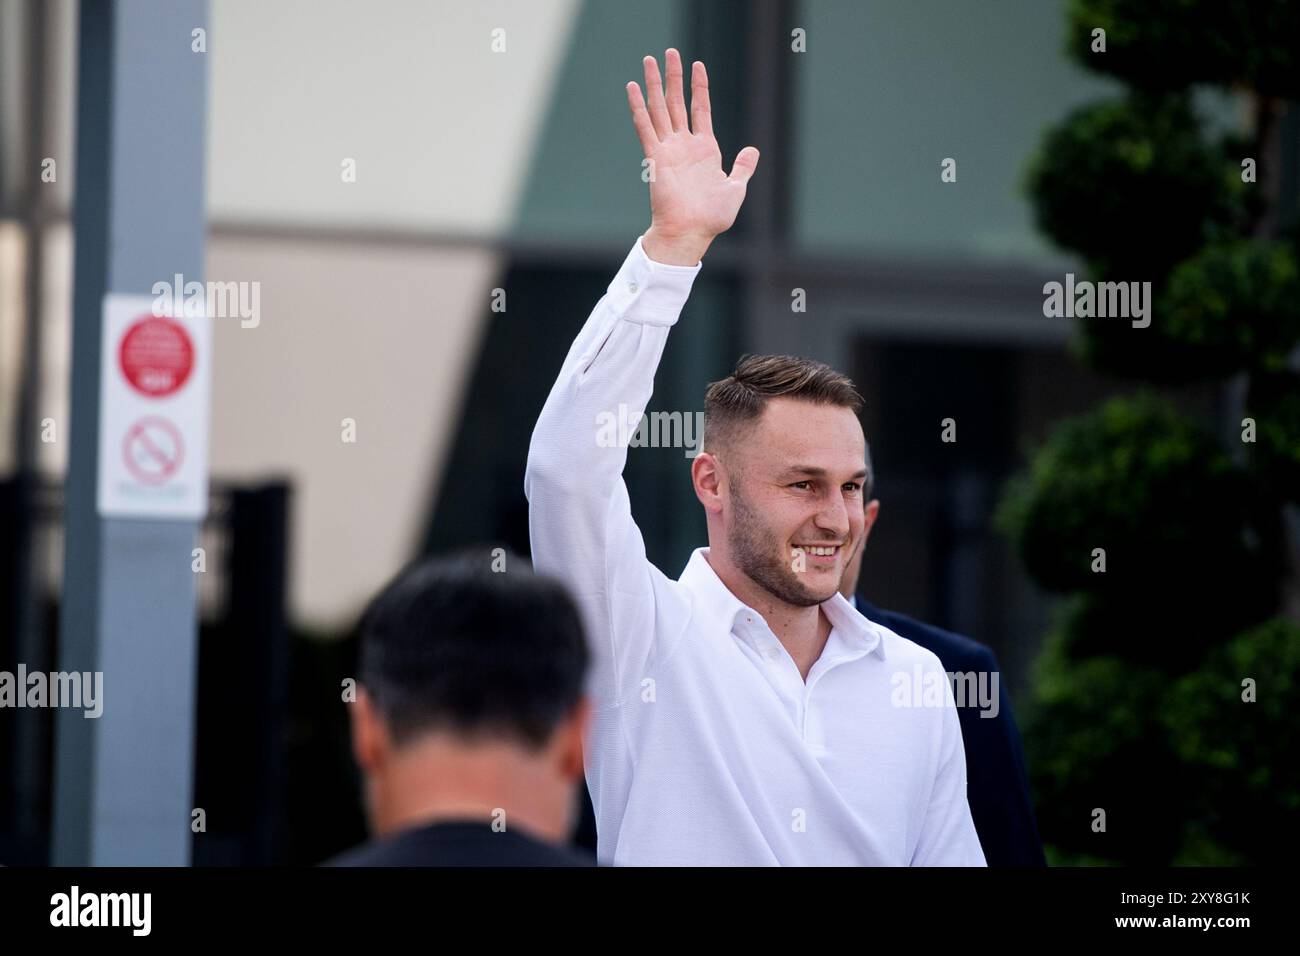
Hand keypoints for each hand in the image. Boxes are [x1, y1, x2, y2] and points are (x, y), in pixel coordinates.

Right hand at [626, 49, 759, 264]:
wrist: (691, 232)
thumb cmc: (712, 217)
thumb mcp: (735, 189)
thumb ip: (742, 168)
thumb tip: (752, 150)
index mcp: (705, 149)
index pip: (701, 109)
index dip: (699, 87)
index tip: (696, 65)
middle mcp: (684, 145)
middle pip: (676, 102)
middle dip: (673, 77)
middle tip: (669, 53)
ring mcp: (668, 149)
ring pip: (659, 108)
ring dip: (654, 84)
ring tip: (649, 59)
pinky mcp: (655, 157)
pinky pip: (645, 127)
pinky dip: (639, 107)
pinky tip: (633, 88)